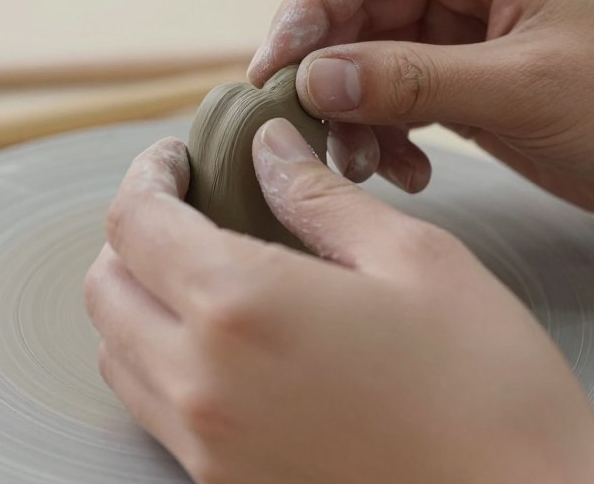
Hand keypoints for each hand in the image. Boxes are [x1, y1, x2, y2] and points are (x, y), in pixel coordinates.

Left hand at [84, 122, 593, 483]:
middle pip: (106, 289)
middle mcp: (201, 382)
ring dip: (140, 297)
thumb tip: (267, 147)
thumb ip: (319, 196)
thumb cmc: (487, 379)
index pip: (135, 223)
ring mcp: (208, 445)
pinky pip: (155, 408)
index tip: (179, 157)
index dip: (148, 175)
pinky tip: (226, 335)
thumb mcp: (412, 257)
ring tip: (203, 265)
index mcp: (241, 305)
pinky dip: (161, 357)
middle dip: (134, 234)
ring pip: (118, 352)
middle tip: (190, 203)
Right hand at [248, 0, 593, 244]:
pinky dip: (385, 130)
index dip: (311, 3)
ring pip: (368, 53)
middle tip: (305, 126)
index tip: (277, 65)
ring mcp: (463, 22)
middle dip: (330, 69)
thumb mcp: (523, 88)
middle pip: (359, 3)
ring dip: (354, 110)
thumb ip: (412, 80)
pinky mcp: (462, 70)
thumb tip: (313, 78)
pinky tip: (405, 168)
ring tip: (364, 163)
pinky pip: (394, 90)